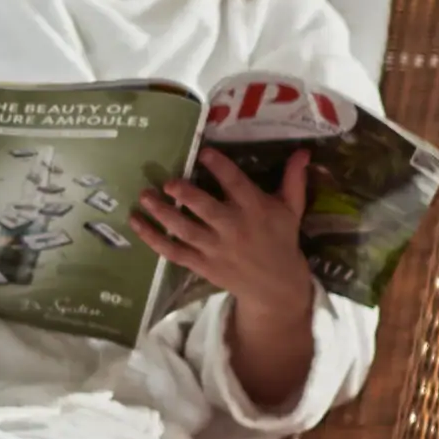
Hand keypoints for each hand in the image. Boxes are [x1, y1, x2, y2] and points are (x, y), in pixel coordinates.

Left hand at [131, 146, 313, 307]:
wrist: (275, 286)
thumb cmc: (281, 239)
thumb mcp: (291, 209)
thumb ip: (293, 179)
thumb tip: (302, 152)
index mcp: (256, 210)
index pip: (236, 185)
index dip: (220, 168)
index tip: (205, 153)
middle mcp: (233, 228)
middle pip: (205, 209)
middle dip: (185, 195)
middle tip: (168, 182)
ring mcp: (214, 249)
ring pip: (184, 230)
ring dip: (161, 213)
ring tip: (144, 197)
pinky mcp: (201, 264)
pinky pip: (173, 252)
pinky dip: (152, 239)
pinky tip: (136, 222)